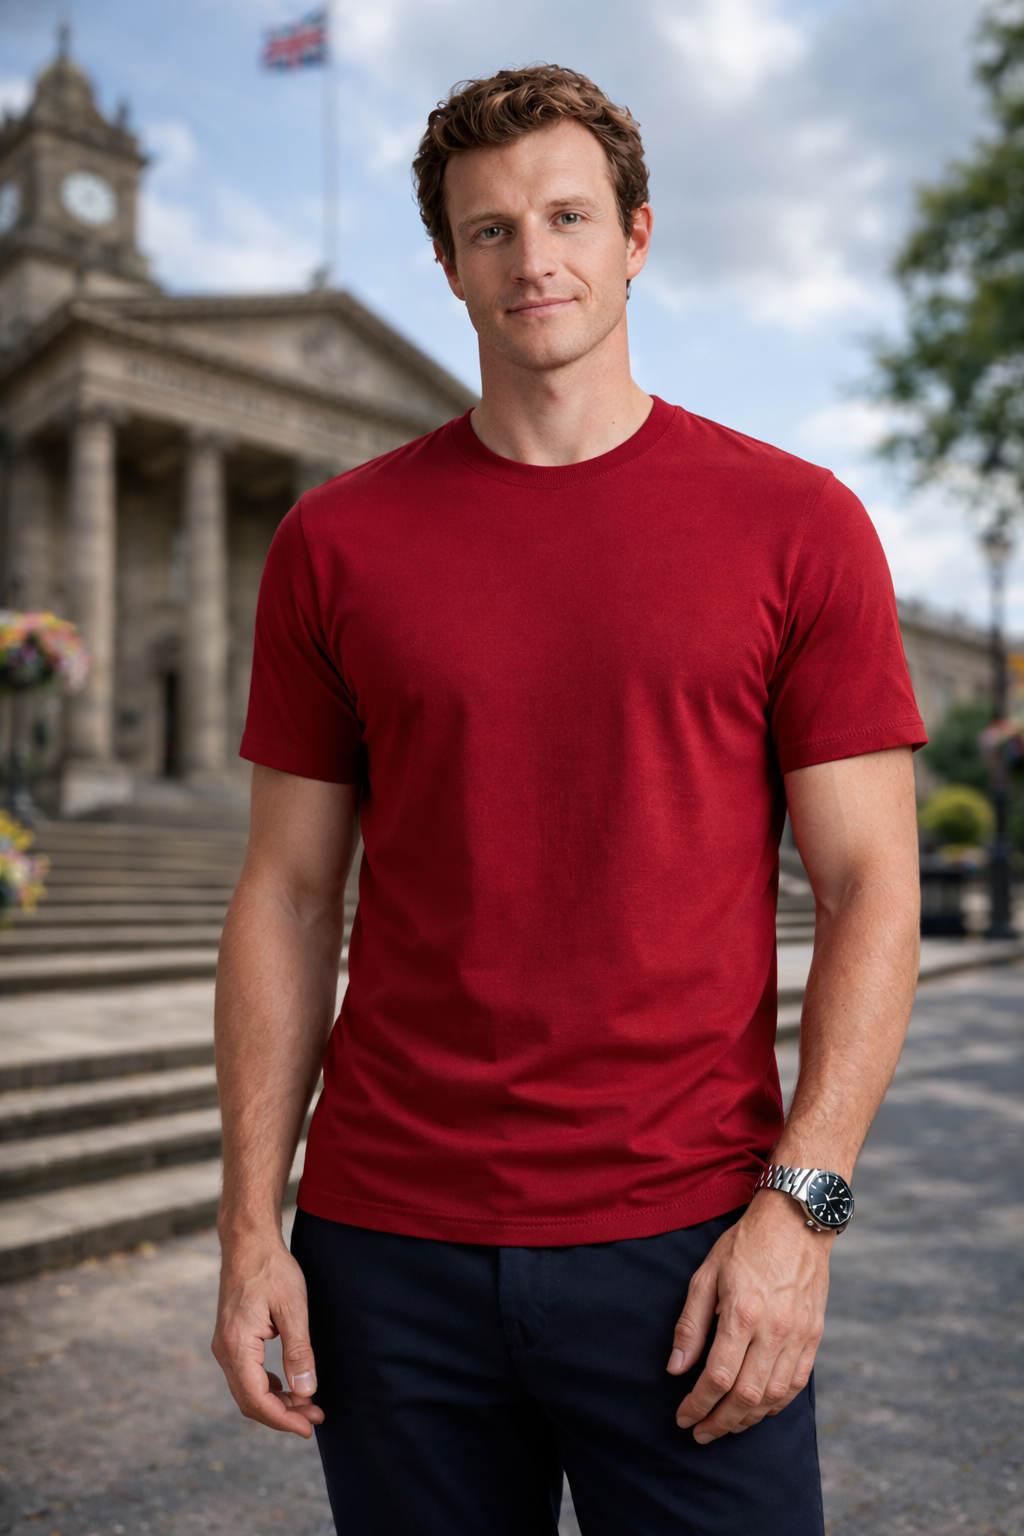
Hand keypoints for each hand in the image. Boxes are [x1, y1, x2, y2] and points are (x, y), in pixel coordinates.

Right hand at [211, 1232, 323, 1438]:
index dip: (283, 1419)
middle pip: (249, 1401)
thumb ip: (299, 1352)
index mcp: (237, 1346)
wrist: (248, 1241)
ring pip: (246, 1390)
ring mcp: (223, 1345)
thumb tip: (306, 1392)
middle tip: (314, 1417)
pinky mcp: (230, 1339)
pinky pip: (245, 1375)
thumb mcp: (294, 1309)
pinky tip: (288, 1386)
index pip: (257, 1399)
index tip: (308, 1426)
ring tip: (306, 1404)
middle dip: (282, 1414)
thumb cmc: (272, 1269)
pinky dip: (266, 1386)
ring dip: (275, 1402)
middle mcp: (223, 1350)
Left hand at [666, 1191, 832, 1441]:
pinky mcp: (814, 1336)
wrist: (796, 1221)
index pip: (717, 1377)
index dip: (697, 1404)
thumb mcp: (706, 1275)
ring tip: (725, 1424)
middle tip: (700, 1432)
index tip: (682, 1417)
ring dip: (747, 1420)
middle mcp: (774, 1330)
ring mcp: (798, 1336)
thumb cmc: (745, 1244)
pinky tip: (759, 1410)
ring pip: (774, 1398)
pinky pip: (796, 1384)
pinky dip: (776, 1405)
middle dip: (720, 1422)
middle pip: (746, 1397)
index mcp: (742, 1313)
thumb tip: (675, 1368)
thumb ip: (691, 1324)